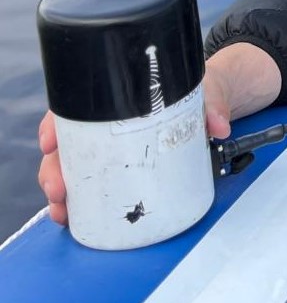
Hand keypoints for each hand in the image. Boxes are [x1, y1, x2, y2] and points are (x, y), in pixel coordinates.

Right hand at [37, 43, 280, 225]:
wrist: (220, 97)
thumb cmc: (205, 88)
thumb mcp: (209, 89)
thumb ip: (214, 104)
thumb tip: (218, 126)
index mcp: (123, 94)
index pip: (77, 104)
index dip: (56, 124)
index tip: (50, 142)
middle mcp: (111, 119)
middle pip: (69, 142)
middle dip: (54, 168)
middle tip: (59, 189)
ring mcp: (117, 144)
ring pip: (75, 165)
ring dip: (63, 189)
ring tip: (63, 210)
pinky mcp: (129, 164)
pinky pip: (96, 180)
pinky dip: (82, 198)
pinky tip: (75, 215)